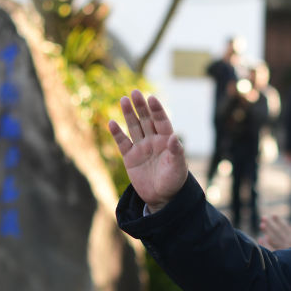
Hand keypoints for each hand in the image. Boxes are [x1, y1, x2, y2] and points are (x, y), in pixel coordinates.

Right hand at [107, 91, 187, 211]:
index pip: (161, 121)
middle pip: (146, 120)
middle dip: (141, 107)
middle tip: (135, 92)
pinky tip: (112, 122)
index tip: (151, 98)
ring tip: (123, 100)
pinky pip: (122, 143)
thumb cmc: (174, 181)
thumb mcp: (178, 168)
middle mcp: (153, 141)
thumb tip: (172, 137)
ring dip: (129, 114)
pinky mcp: (130, 157)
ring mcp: (141, 148)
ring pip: (134, 127)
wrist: (162, 198)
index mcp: (167, 140)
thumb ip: (176, 152)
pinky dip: (117, 133)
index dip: (157, 110)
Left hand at [258, 215, 290, 249]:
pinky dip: (267, 245)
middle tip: (263, 217)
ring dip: (267, 232)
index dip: (279, 221)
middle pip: (278, 232)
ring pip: (274, 240)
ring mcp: (285, 250)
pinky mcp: (281, 258)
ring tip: (261, 225)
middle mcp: (290, 243)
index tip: (273, 214)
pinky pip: (272, 250)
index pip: (286, 228)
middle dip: (271, 224)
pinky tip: (261, 239)